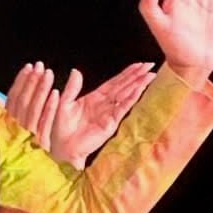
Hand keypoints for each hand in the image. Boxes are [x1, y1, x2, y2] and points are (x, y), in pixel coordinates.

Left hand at [7, 62, 156, 166]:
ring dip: (137, 86)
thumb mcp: (64, 103)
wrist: (61, 147)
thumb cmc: (61, 128)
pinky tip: (138, 90)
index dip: (126, 73)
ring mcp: (109, 114)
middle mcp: (105, 105)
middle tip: (150, 65)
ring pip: (126, 96)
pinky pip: (122, 109)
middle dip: (137, 76)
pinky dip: (130, 99)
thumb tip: (76, 71)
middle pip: (124, 87)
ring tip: (149, 76)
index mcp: (95, 98)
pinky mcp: (110, 124)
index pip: (114, 82)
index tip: (138, 64)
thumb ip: (72, 88)